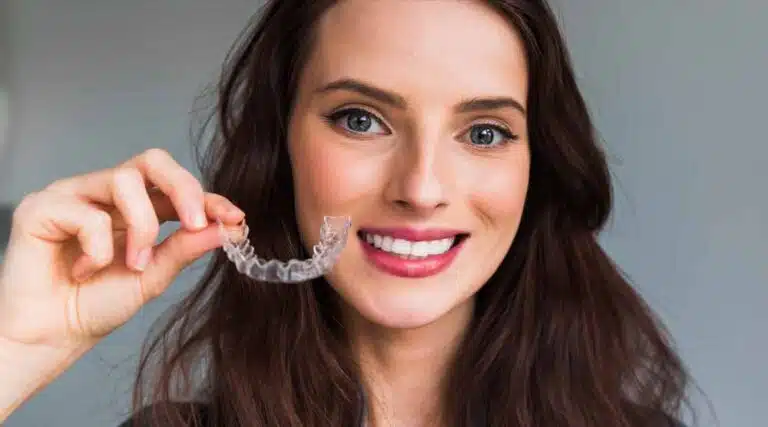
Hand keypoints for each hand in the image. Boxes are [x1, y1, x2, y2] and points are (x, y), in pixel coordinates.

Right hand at [0, 148, 243, 350]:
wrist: (51, 336)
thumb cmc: (96, 305)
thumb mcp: (153, 277)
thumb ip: (185, 249)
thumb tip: (227, 228)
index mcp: (138, 208)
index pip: (178, 189)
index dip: (210, 199)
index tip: (235, 218)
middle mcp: (107, 194)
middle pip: (152, 161)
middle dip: (183, 188)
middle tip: (195, 223)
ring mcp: (75, 195)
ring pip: (125, 179)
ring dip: (140, 227)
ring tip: (131, 265)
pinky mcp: (42, 206)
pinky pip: (87, 212)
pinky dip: (97, 249)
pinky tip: (82, 271)